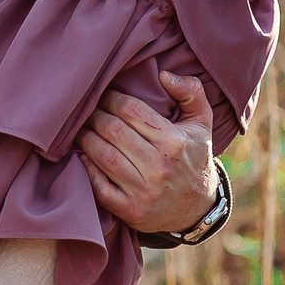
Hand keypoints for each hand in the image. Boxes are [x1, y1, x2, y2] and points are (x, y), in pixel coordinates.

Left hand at [79, 71, 216, 233]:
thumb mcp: (202, 122)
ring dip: (86, 138)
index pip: (130, 110)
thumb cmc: (195, 157)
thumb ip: (191, 91)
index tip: (105, 95)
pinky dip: (86, 168)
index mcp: (174, 142)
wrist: (197, 209)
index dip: (112, 98)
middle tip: (88, 109)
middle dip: (95, 116)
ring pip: (102, 155)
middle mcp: (158, 167)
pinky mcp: (130, 211)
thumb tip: (163, 74)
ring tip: (82, 128)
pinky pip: (98, 186)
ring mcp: (143, 191)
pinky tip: (82, 155)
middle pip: (112, 131)